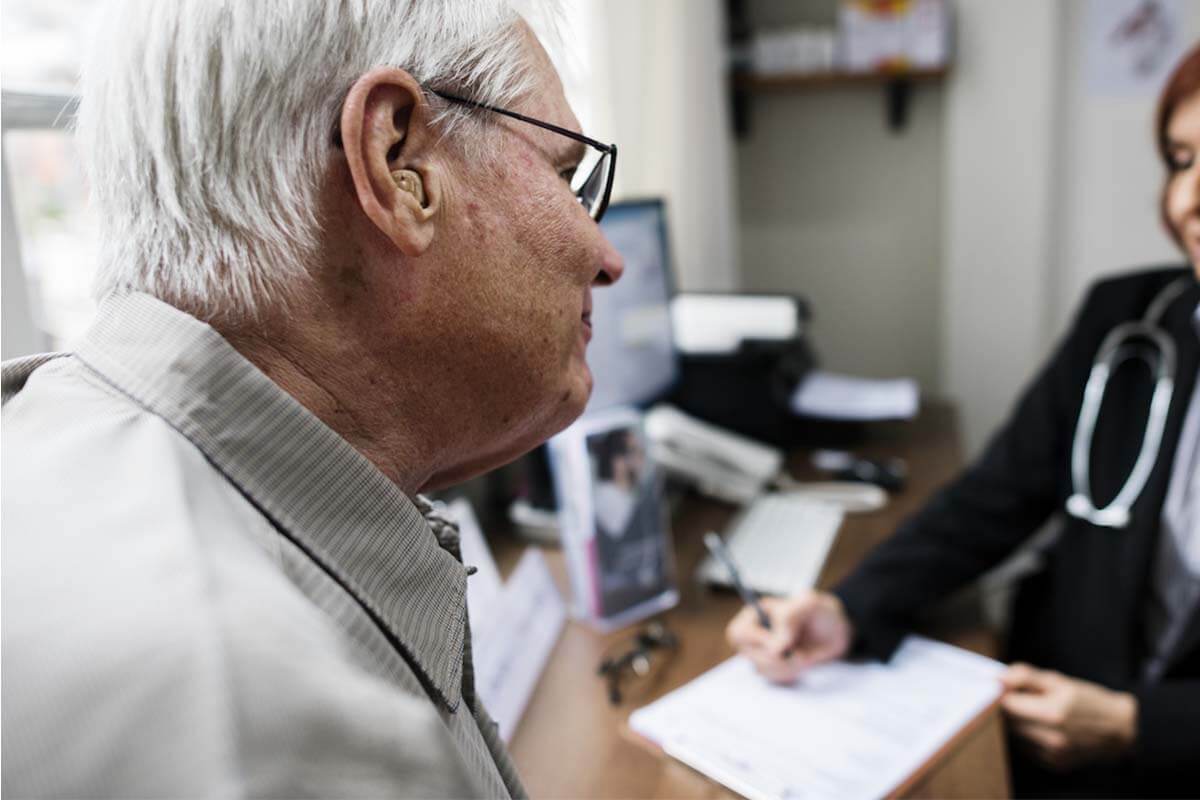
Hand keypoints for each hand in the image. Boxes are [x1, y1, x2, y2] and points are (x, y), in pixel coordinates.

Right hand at [724, 591, 853, 683]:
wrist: (835, 630)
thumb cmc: (819, 611)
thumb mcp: (809, 605)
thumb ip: (789, 620)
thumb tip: (775, 649)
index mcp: (757, 614)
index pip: (738, 633)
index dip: (757, 642)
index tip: (782, 645)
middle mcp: (755, 634)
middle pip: (748, 655)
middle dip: (777, 659)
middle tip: (798, 653)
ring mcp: (763, 653)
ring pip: (761, 670)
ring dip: (787, 667)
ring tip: (803, 655)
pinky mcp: (774, 668)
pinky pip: (774, 679)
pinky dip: (791, 674)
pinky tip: (801, 663)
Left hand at [1000, 663, 1137, 770]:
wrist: (1119, 728)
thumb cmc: (1087, 700)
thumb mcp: (1058, 680)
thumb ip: (1025, 676)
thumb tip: (997, 678)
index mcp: (1052, 713)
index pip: (1006, 705)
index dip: (1000, 694)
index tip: (1003, 688)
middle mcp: (1051, 738)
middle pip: (1008, 722)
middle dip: (1008, 709)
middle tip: (1019, 698)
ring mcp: (1053, 754)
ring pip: (1014, 737)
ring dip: (1016, 724)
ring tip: (1034, 713)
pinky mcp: (1054, 765)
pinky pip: (1026, 749)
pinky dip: (1027, 738)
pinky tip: (1042, 728)